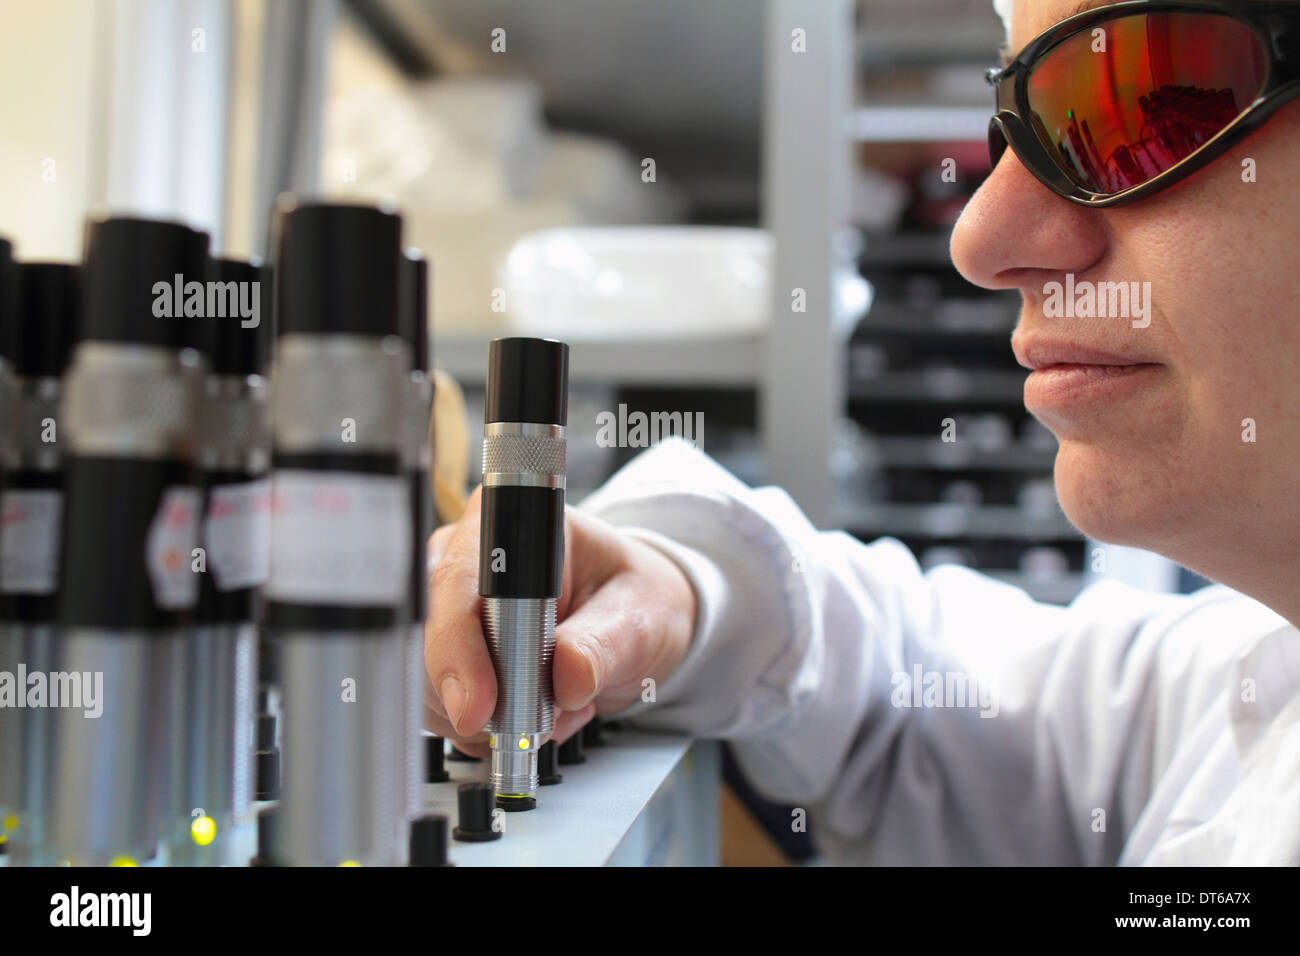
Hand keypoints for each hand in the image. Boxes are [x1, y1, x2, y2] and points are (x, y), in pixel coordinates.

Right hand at [424, 485, 695, 756]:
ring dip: (487, 716)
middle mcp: (466, 560)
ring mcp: (450, 609)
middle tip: (536, 719)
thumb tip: (567, 677)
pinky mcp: (450, 655)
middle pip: (426, 635)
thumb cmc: (635, 599)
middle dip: (475, 693)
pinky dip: (487, 729)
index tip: (480, 706)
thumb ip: (605, 644)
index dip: (457, 645)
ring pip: (425, 681)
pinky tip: (535, 712)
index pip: (457, 581)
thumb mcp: (640, 616)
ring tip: (555, 706)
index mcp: (512, 526)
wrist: (635, 623)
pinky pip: (439, 707)